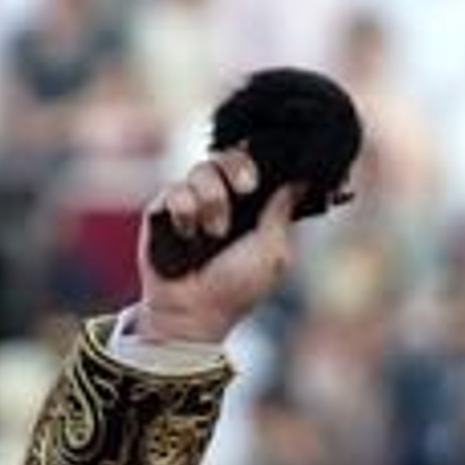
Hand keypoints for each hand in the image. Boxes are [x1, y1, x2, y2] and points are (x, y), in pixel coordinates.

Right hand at [132, 149, 302, 344]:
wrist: (194, 309)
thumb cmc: (238, 286)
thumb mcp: (273, 251)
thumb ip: (282, 212)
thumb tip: (301, 182)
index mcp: (251, 207)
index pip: (253, 164)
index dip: (256, 160)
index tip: (262, 175)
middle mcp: (222, 198)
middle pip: (227, 155)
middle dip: (237, 166)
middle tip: (245, 186)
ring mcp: (193, 200)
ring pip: (201, 170)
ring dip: (212, 201)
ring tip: (214, 233)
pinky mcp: (164, 207)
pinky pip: (175, 190)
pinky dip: (185, 213)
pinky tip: (188, 235)